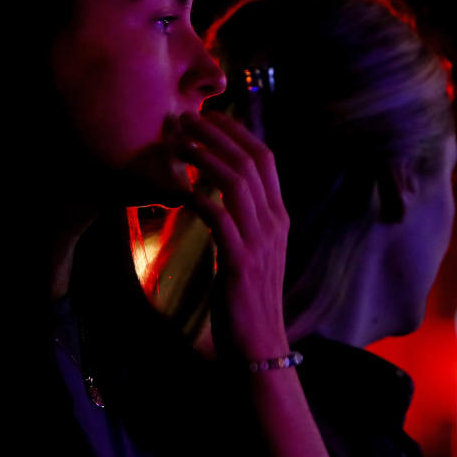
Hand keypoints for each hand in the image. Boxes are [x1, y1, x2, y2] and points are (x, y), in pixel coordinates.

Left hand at [175, 110, 290, 360]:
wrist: (259, 343)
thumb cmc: (248, 296)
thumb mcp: (252, 249)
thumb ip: (242, 218)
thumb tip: (217, 189)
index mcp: (278, 216)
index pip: (265, 159)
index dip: (237, 132)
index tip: (211, 114)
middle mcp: (274, 222)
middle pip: (250, 162)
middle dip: (216, 134)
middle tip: (185, 117)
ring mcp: (260, 242)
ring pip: (236, 184)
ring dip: (205, 157)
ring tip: (178, 142)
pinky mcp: (240, 262)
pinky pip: (219, 219)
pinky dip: (200, 198)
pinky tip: (180, 187)